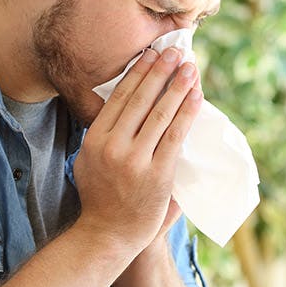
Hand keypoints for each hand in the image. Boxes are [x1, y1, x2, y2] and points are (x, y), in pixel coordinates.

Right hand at [74, 47, 201, 254]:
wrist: (109, 235)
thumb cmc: (102, 197)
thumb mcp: (89, 160)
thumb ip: (105, 135)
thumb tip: (124, 102)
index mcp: (94, 140)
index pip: (119, 98)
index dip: (137, 73)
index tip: (151, 54)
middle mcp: (112, 147)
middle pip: (140, 100)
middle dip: (160, 72)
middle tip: (175, 51)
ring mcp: (135, 160)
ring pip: (160, 114)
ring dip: (177, 87)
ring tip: (190, 68)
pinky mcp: (157, 173)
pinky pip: (175, 135)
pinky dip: (187, 113)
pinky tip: (196, 96)